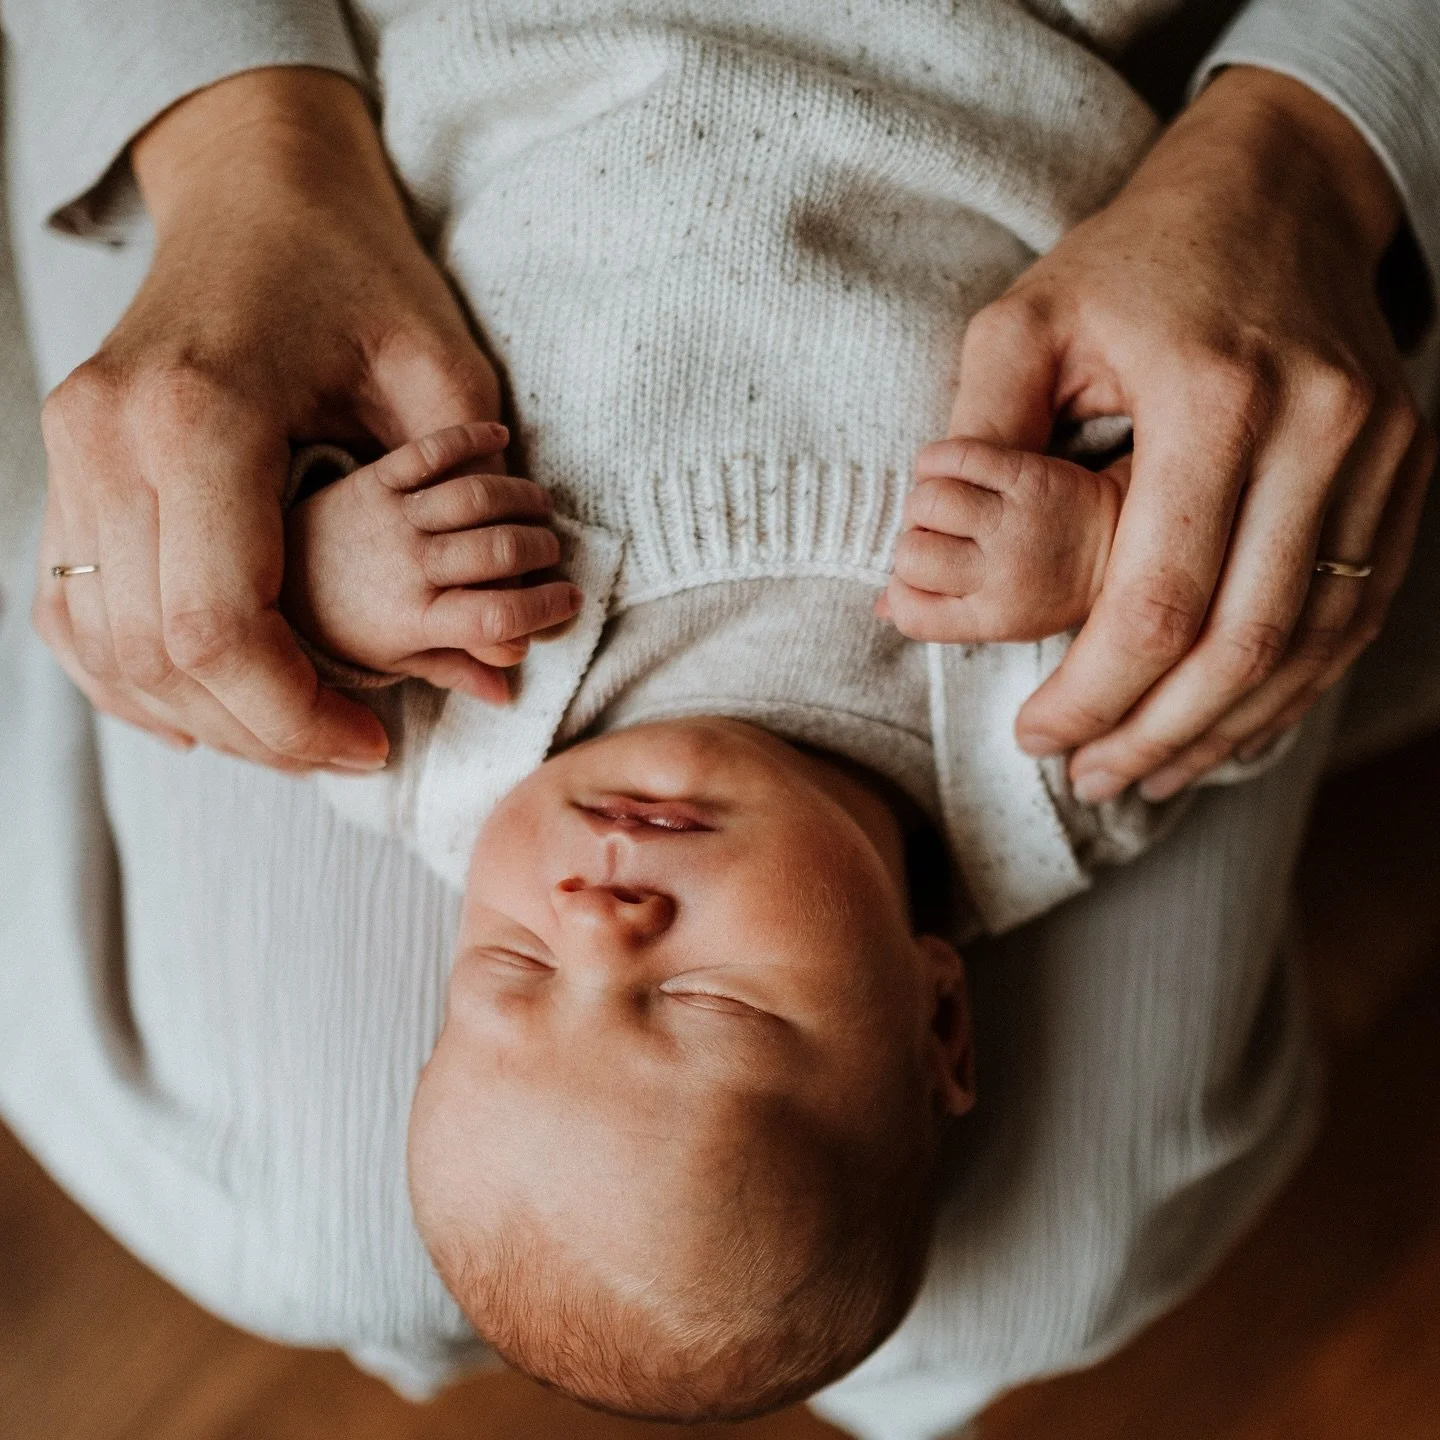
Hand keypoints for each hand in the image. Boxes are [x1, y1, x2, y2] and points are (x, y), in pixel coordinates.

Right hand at [32, 68, 511, 769]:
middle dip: (260, 733)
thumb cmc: (355, 266)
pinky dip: (130, 677)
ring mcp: (72, 452)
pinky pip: (72, 608)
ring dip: (199, 718)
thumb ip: (467, 504)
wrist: (255, 189)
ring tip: (292, 740)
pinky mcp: (70, 464)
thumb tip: (503, 645)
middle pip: (159, 655)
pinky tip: (197, 716)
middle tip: (343, 753)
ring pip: (107, 646)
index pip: (221, 627)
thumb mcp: (438, 365)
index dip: (295, 716)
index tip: (370, 743)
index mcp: (199, 413)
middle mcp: (110, 438)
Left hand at [283, 423, 581, 700]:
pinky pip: (431, 452)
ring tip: (540, 505)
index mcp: (417, 620)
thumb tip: (509, 694)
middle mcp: (409, 568)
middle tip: (552, 551)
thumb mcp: (395, 660)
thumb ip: (455, 672)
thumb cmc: (341, 626)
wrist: (273, 577)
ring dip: (519, 497)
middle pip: (498, 553)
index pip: (499, 615)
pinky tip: (498, 436)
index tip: (571, 601)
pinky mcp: (375, 479)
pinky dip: (470, 438)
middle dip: (541, 549)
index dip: (546, 607)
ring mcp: (393, 519)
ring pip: (475, 499)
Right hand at [881, 438, 1125, 642]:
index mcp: (994, 618)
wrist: (1124, 538)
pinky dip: (938, 458)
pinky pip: (950, 457)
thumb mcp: (1001, 616)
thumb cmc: (1053, 582)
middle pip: (911, 554)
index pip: (911, 612)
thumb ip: (942, 612)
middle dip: (915, 538)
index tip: (925, 577)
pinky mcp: (1027, 475)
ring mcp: (1016, 523)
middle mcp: (1003, 575)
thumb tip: (882, 605)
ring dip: (927, 497)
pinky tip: (952, 467)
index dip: (904, 589)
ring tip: (950, 500)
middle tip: (942, 534)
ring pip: (926, 503)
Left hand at [929, 66, 1435, 802]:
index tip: (1036, 736)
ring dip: (1226, 729)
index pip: (1157, 601)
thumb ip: (976, 435)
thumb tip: (919, 567)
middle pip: (1243, 645)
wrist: (1277, 191)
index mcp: (1216, 398)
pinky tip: (1225, 725)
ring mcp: (1379, 454)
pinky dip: (1289, 686)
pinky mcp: (1404, 470)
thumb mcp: (1025, 321)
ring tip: (1147, 772)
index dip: (1095, 693)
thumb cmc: (1133, 260)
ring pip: (1310, 646)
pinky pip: (1354, 612)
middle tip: (1090, 777)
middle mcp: (1318, 431)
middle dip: (1157, 733)